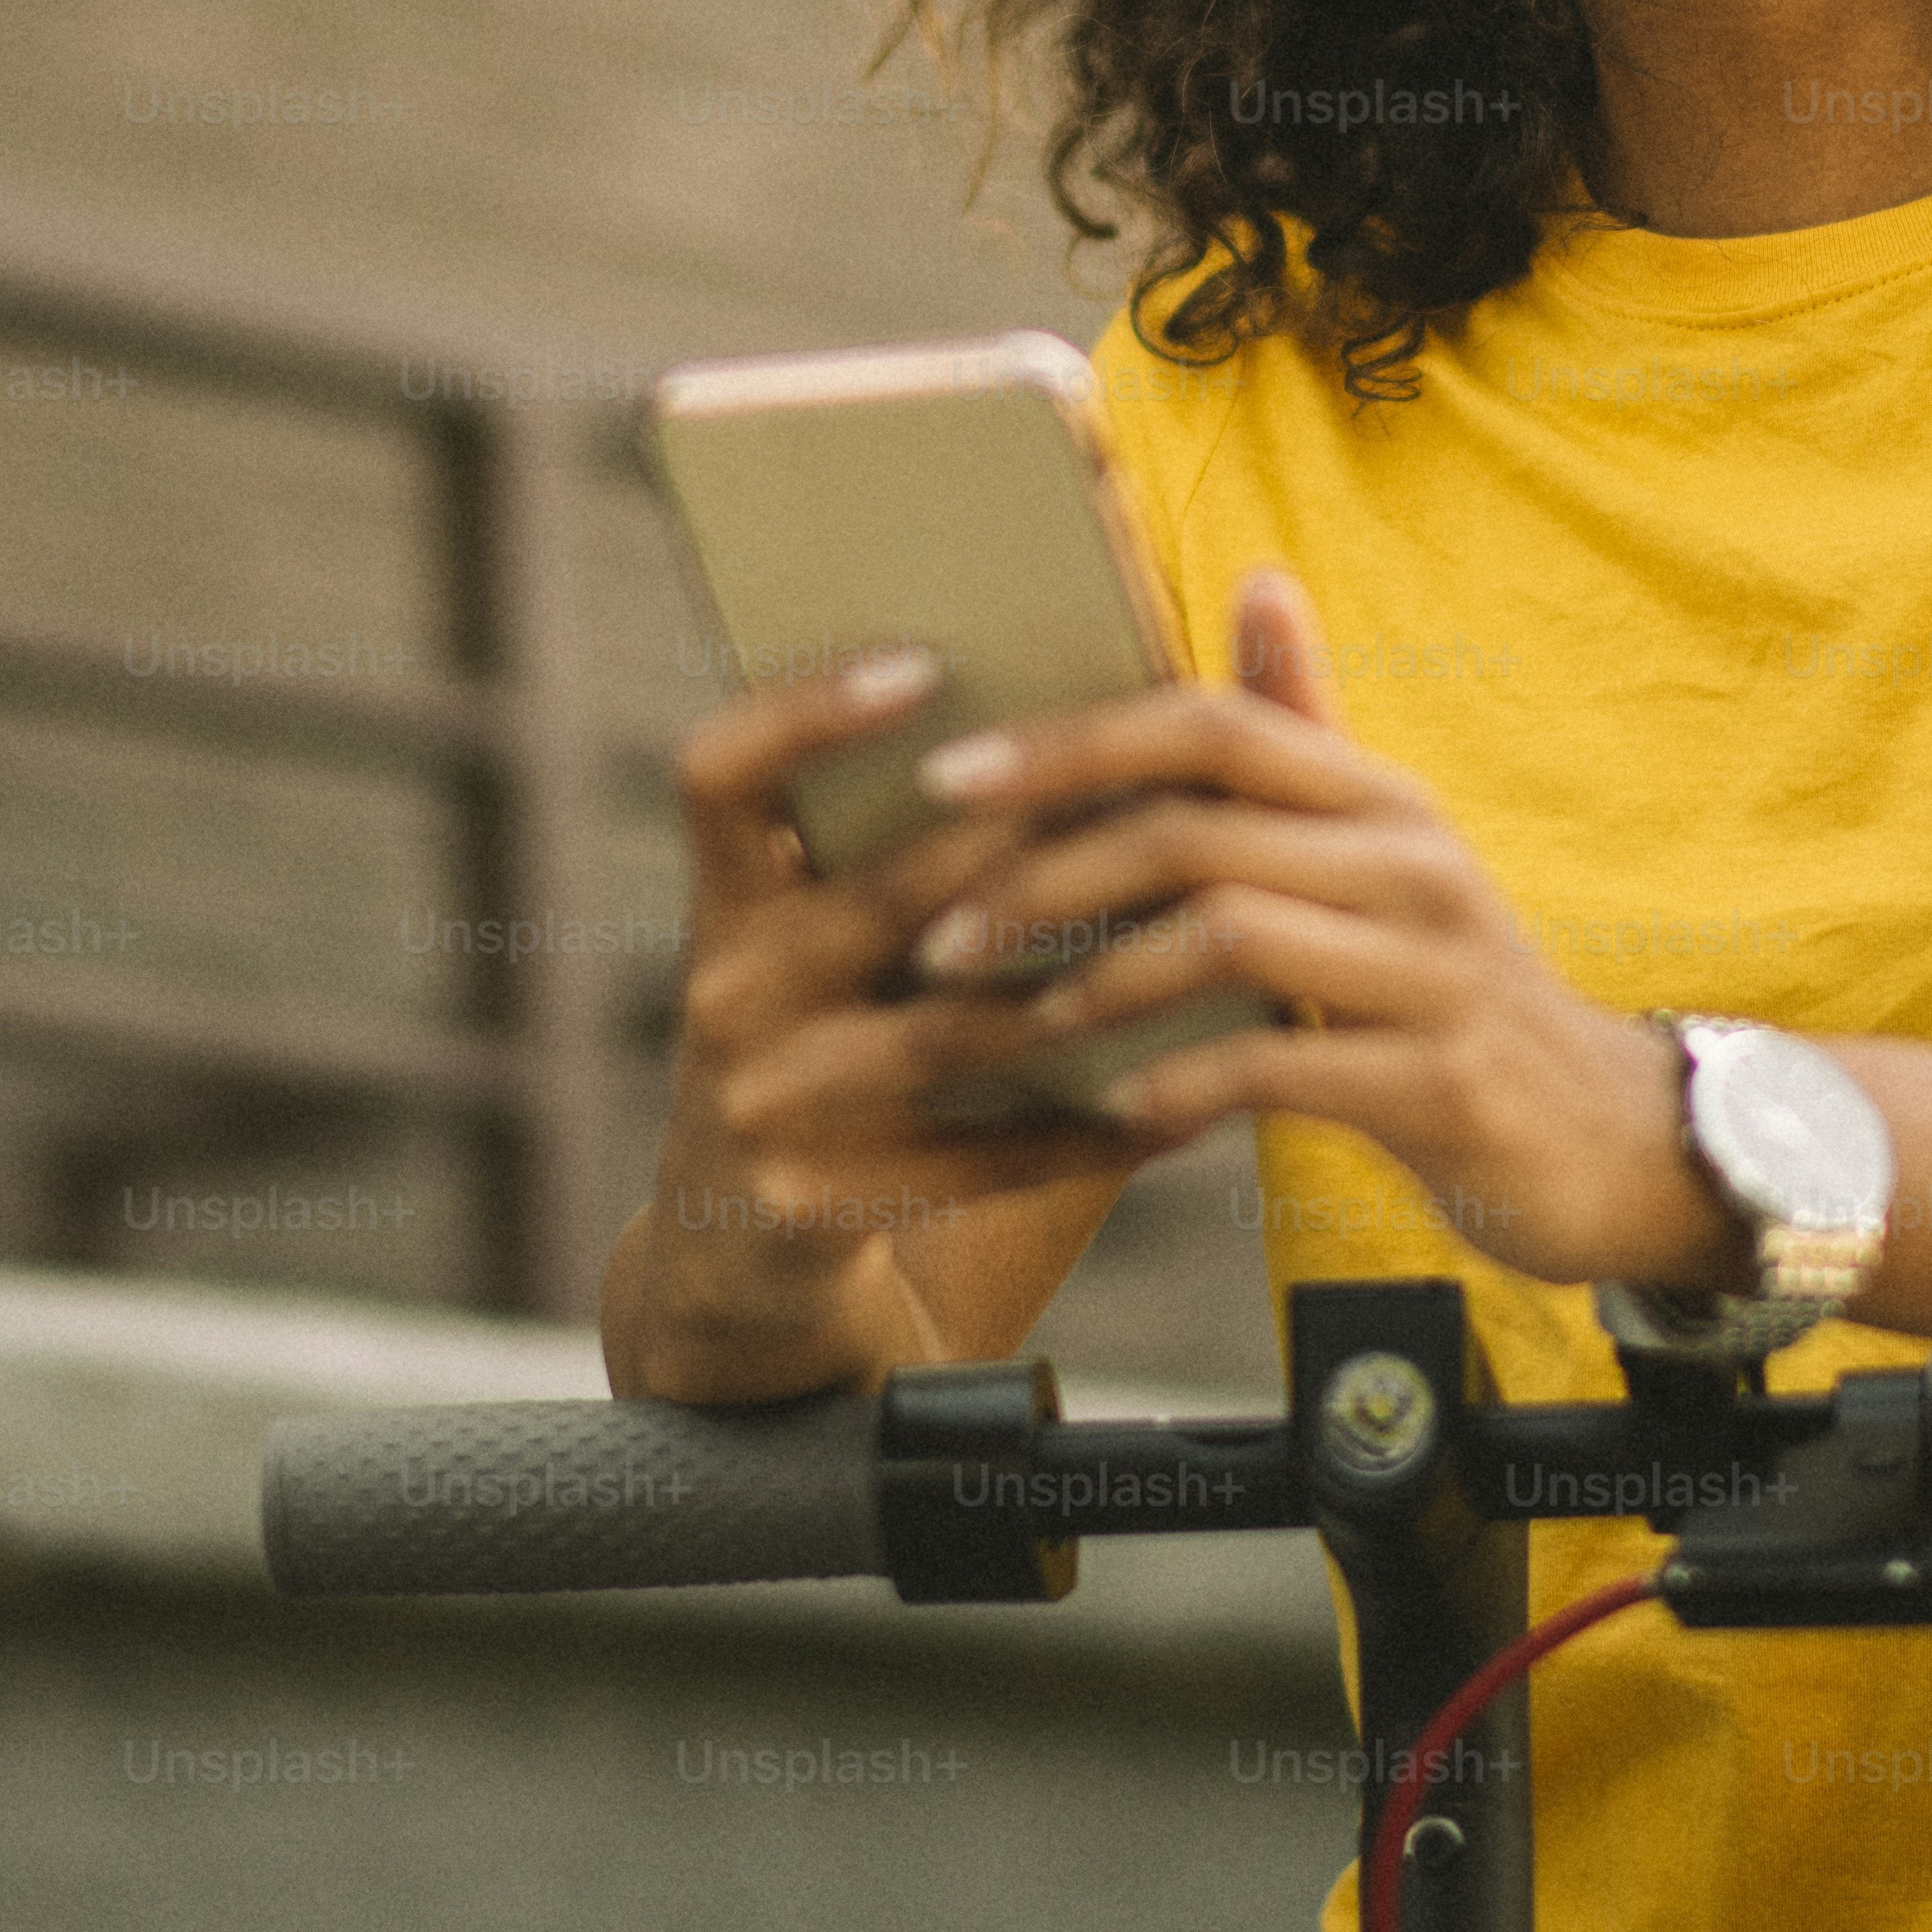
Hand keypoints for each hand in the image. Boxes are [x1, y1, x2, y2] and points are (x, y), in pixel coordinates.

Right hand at [641, 645, 1176, 1300]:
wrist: (756, 1268)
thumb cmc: (853, 1065)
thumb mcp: (855, 954)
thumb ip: (944, 846)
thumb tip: (1111, 704)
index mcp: (730, 901)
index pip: (720, 772)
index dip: (804, 709)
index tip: (927, 663)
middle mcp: (724, 990)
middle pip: (885, 894)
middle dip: (1032, 849)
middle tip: (1166, 805)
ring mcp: (759, 1103)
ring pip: (951, 1028)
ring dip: (1092, 989)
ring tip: (1211, 951)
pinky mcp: (811, 1206)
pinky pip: (980, 1158)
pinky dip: (1091, 1131)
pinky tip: (1188, 1110)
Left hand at [902, 568, 1737, 1297]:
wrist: (1612, 1144)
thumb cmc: (1450, 992)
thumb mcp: (1385, 856)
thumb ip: (1306, 735)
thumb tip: (1257, 579)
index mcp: (1379, 798)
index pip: (1211, 724)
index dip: (1072, 743)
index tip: (945, 779)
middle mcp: (1411, 860)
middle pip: (1196, 827)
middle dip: (1046, 878)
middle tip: (938, 938)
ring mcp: (1434, 970)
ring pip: (1229, 934)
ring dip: (1096, 984)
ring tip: (1015, 1028)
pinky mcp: (1443, 1082)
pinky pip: (1279, 1066)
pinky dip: (1180, 1087)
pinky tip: (1120, 1116)